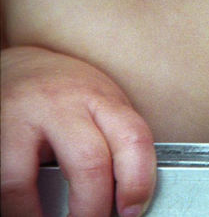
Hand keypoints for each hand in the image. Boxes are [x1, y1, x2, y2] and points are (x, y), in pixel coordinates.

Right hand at [1, 46, 155, 216]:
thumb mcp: (101, 103)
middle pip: (89, 162)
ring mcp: (21, 119)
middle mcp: (62, 104)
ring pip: (26, 180)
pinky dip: (14, 205)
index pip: (133, 139)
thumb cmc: (66, 90)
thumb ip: (115, 139)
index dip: (138, 183)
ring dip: (39, 216)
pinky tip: (23, 211)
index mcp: (101, 98)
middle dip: (93, 208)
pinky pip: (2, 180)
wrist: (20, 63)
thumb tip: (127, 194)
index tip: (132, 211)